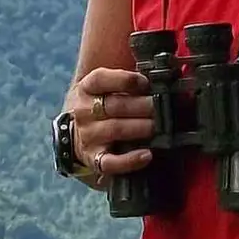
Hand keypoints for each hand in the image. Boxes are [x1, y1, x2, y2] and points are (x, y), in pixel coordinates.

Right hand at [71, 64, 152, 181]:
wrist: (76, 134)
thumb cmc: (101, 106)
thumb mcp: (104, 88)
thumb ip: (127, 81)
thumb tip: (159, 76)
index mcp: (87, 89)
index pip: (101, 79)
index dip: (126, 80)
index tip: (146, 83)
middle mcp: (84, 111)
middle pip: (115, 105)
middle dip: (143, 105)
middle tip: (162, 106)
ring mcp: (88, 136)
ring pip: (115, 129)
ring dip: (140, 127)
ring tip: (158, 126)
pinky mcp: (93, 159)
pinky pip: (110, 162)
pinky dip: (129, 160)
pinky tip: (146, 155)